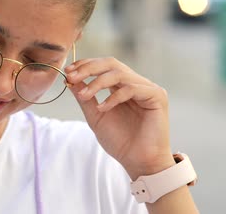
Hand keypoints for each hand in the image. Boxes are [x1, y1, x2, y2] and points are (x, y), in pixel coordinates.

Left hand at [65, 57, 175, 179]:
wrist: (138, 162)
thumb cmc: (119, 140)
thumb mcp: (95, 115)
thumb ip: (85, 96)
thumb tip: (69, 78)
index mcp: (121, 86)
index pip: (103, 66)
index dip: (84, 65)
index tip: (67, 72)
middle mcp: (135, 83)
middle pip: (111, 63)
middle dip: (88, 68)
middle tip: (72, 76)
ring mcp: (147, 88)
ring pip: (119, 73)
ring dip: (97, 83)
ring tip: (84, 96)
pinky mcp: (157, 96)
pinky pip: (131, 88)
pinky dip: (113, 97)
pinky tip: (102, 108)